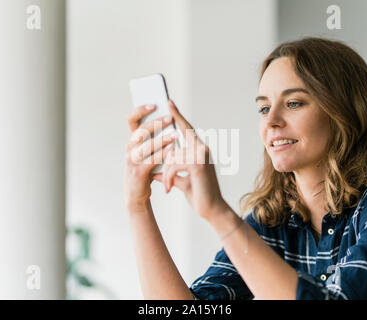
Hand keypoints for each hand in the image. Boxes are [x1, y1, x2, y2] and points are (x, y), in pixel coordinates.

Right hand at [124, 104, 177, 211]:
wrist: (136, 196)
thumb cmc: (145, 171)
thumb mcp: (148, 152)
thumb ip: (154, 138)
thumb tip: (171, 119)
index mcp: (132, 140)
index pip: (132, 119)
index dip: (141, 109)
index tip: (155, 103)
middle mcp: (129, 148)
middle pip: (140, 131)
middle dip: (156, 123)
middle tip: (169, 118)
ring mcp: (132, 160)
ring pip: (146, 146)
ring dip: (161, 139)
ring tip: (175, 135)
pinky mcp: (138, 173)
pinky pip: (151, 161)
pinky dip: (162, 155)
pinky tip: (172, 151)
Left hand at [152, 100, 228, 221]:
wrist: (212, 209)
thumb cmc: (199, 194)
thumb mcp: (181, 181)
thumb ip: (170, 174)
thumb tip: (155, 173)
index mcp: (199, 150)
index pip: (186, 129)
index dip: (177, 116)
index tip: (169, 102)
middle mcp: (202, 148)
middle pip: (176, 141)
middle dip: (167, 151)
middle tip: (165, 160)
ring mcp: (201, 155)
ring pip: (172, 156)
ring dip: (167, 174)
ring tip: (169, 187)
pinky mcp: (198, 164)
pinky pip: (174, 165)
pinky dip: (169, 178)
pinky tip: (170, 189)